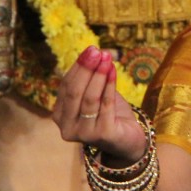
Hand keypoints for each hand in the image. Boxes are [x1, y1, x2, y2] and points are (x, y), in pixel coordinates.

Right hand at [51, 46, 146, 162]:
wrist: (129, 141)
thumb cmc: (111, 115)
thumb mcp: (97, 95)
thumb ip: (90, 79)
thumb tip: (91, 53)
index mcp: (61, 116)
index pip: (66, 87)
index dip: (78, 67)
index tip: (91, 49)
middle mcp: (67, 127)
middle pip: (74, 92)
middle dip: (86, 69)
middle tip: (96, 51)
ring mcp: (83, 134)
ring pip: (89, 98)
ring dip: (98, 75)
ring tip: (107, 58)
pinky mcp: (102, 135)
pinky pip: (105, 105)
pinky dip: (109, 85)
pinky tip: (113, 71)